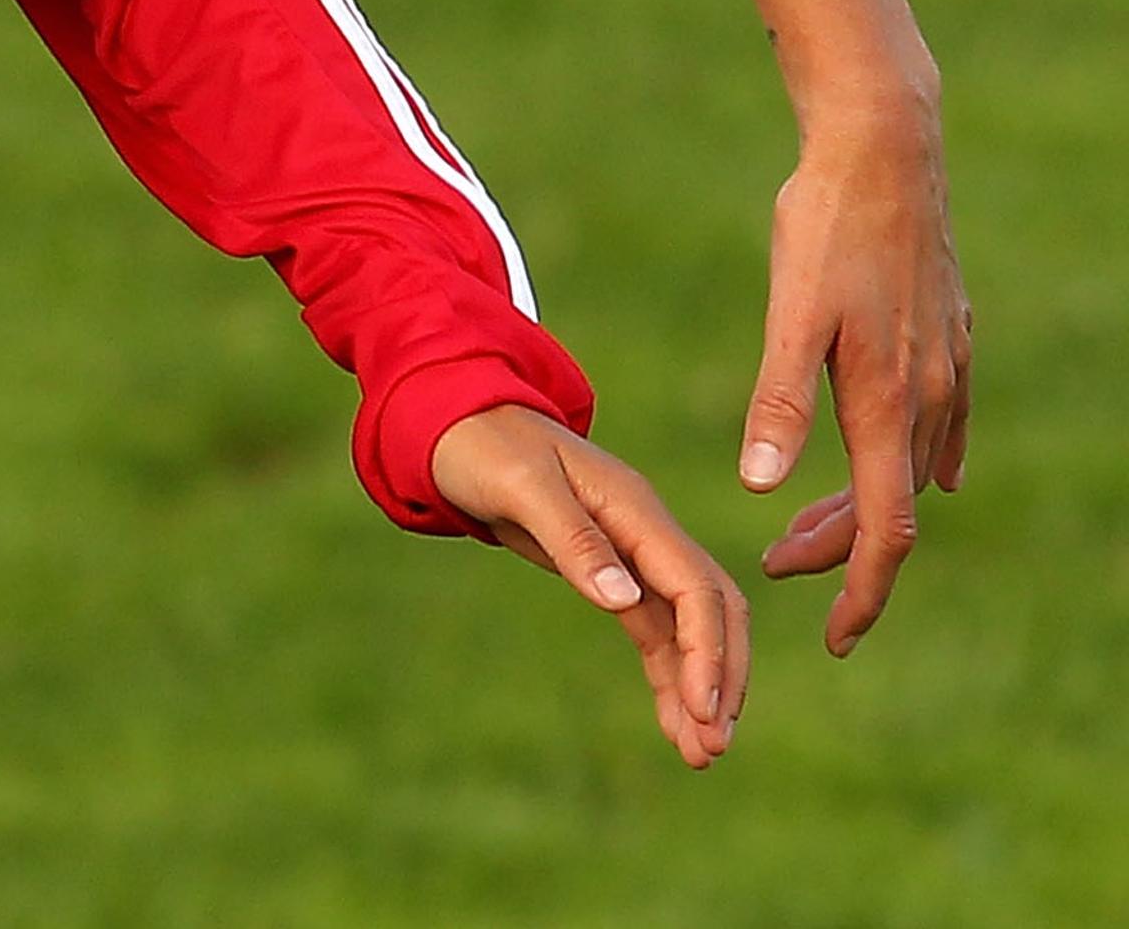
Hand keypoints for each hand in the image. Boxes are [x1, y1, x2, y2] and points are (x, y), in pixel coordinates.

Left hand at [432, 405, 748, 769]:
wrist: (454, 420)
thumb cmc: (484, 445)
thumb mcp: (522, 487)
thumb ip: (574, 540)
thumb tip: (625, 602)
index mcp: (636, 509)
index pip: (696, 587)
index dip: (708, 650)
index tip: (705, 708)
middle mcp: (647, 532)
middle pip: (711, 612)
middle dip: (720, 678)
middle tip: (713, 748)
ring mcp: (633, 552)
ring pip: (685, 629)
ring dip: (696, 687)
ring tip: (699, 754)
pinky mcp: (609, 570)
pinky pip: (653, 629)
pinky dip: (667, 672)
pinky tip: (672, 718)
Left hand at [736, 113, 972, 654]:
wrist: (885, 149)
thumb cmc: (826, 225)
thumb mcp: (789, 313)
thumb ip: (775, 402)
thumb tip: (759, 488)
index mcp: (886, 400)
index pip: (884, 528)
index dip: (860, 590)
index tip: (833, 638)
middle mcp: (930, 394)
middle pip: (894, 504)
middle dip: (841, 549)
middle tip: (775, 563)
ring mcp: (948, 364)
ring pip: (915, 463)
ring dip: (866, 501)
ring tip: (805, 519)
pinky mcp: (951, 335)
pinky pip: (948, 422)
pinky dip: (922, 458)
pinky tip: (924, 470)